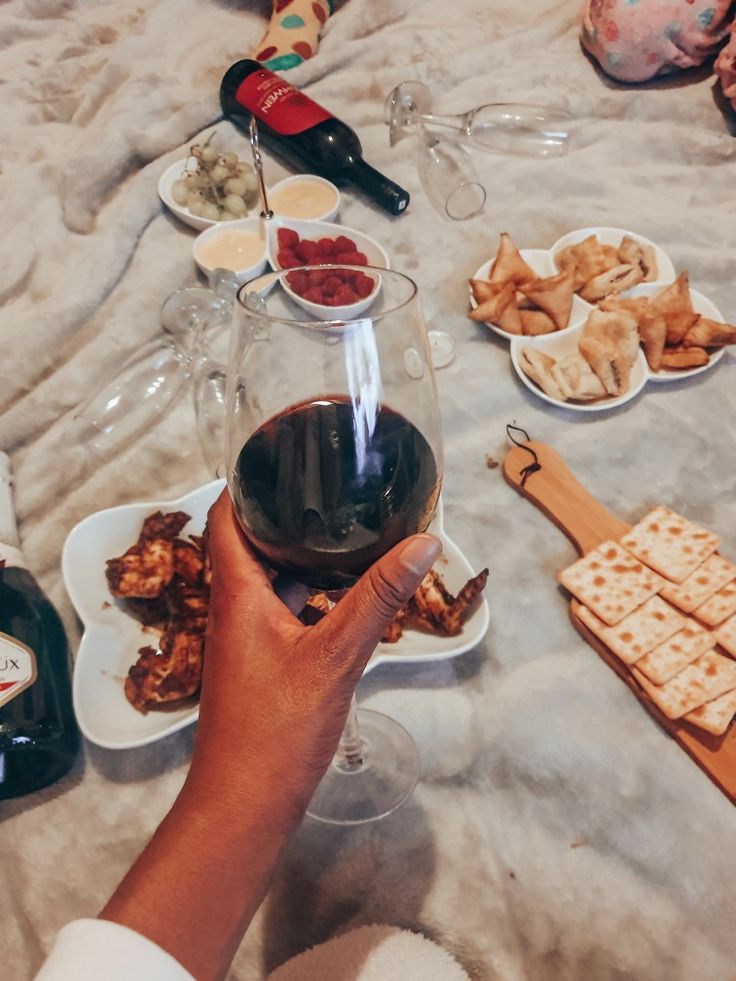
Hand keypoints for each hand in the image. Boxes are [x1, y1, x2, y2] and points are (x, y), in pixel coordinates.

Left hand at [186, 489, 441, 820]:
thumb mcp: (335, 655)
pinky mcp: (261, 663)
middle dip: (287, 513)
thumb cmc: (277, 729)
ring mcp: (246, 637)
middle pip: (250, 542)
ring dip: (302, 555)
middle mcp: (234, 607)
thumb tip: (422, 542)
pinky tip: (346, 593)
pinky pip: (284, 610)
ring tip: (348, 529)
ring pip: (271, 579)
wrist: (244, 805)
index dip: (246, 480)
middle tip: (333, 487)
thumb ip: (378, 598)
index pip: (224, 515)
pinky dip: (310, 594)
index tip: (286, 454)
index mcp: (237, 592)